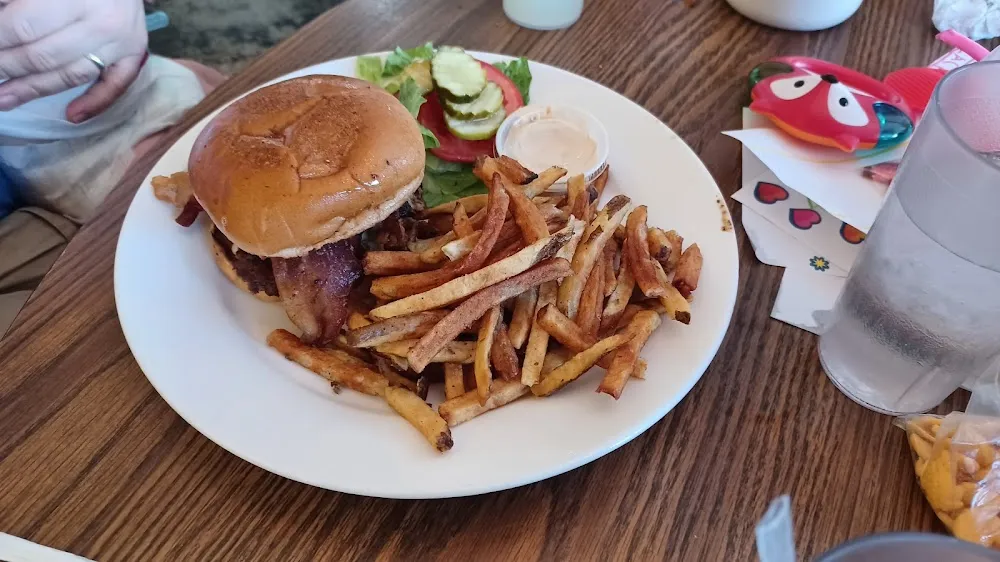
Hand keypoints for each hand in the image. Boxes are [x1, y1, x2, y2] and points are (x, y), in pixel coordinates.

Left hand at [0, 0, 147, 121]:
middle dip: (7, 67)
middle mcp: (101, 23)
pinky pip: (116, 84)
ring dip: (33, 90)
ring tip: (4, 99)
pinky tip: (72, 115)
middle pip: (43, 56)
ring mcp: (121, 42)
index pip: (22, 27)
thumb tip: (1, 31)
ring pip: (71, 75)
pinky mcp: (134, 53)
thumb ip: (19, 4)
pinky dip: (95, 103)